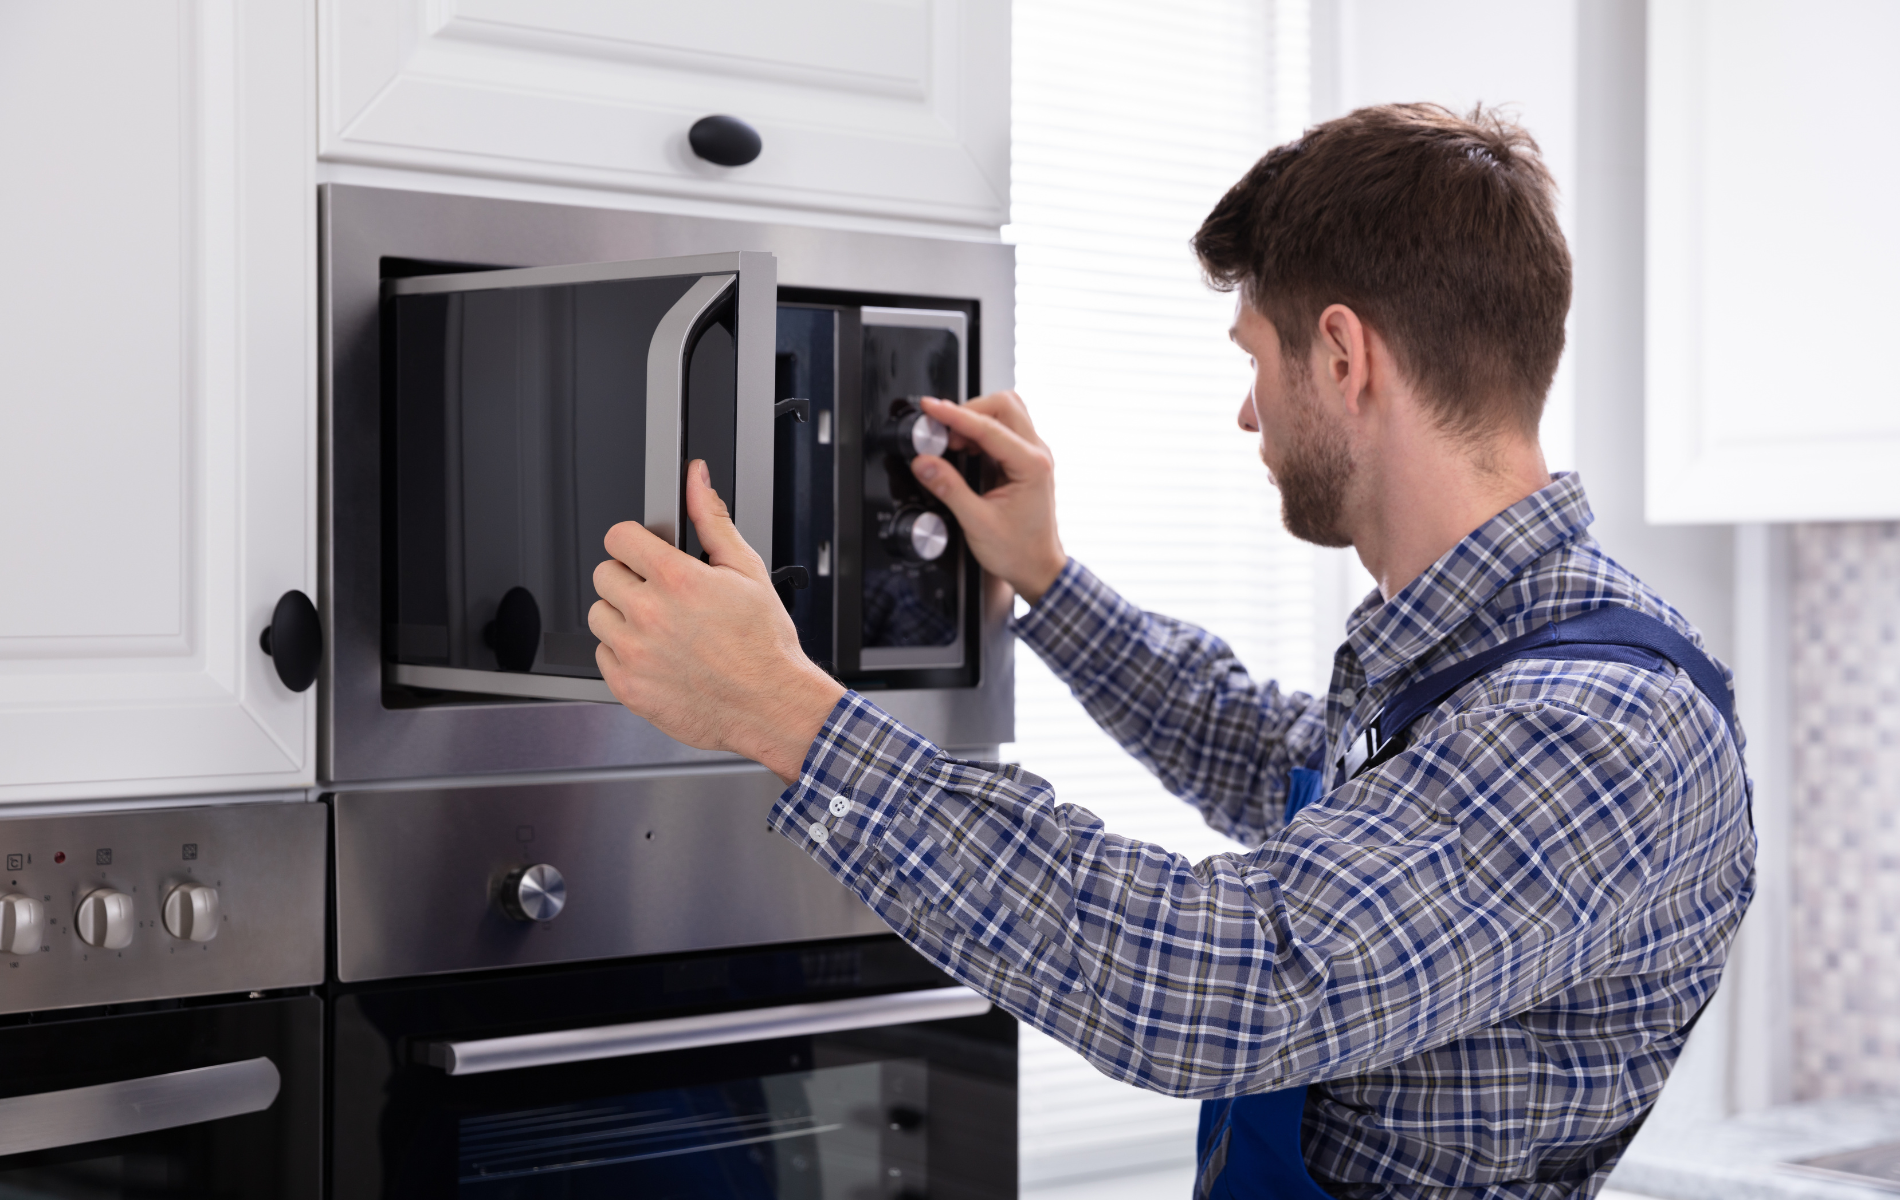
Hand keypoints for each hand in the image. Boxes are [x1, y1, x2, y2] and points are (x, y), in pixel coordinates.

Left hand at [589, 460, 845, 783]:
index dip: (634, 542)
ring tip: (658, 628)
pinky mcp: (628, 687)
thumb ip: (712, 519)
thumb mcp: (746, 570)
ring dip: (621, 617)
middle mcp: (649, 614)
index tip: (644, 554)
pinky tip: (656, 656)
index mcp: (677, 580)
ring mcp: (635, 653)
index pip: (619, 537)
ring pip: (599, 615)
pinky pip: (602, 656)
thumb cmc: (764, 645)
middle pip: (604, 575)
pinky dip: (623, 655)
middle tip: (660, 595)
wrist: (771, 706)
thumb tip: (695, 479)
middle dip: (629, 579)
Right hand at [910, 391, 1066, 603]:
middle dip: (968, 410)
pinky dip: (979, 433)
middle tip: (943, 431)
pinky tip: (964, 451)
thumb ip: (949, 489)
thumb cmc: (1018, 551)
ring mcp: (1033, 455)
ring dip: (975, 420)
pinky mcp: (1024, 460)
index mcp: (1032, 466)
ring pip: (1005, 413)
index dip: (954, 415)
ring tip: (952, 443)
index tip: (931, 409)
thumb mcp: (977, 523)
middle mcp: (1037, 454)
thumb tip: (925, 463)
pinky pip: (1002, 431)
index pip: (988, 427)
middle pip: (1004, 405)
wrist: (1037, 568)